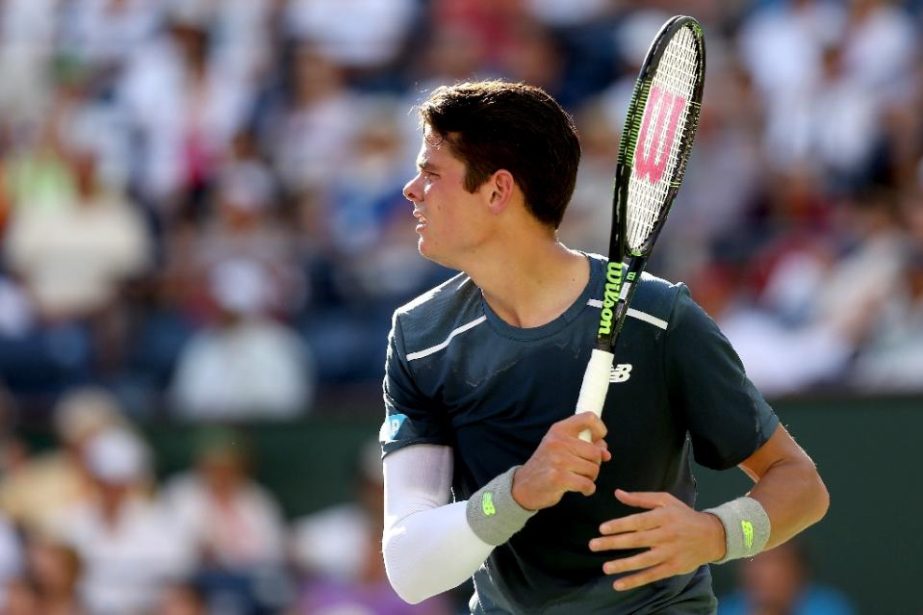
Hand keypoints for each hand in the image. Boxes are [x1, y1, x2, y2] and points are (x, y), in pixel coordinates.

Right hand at [511, 412, 610, 510]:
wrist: (524, 485)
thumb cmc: (547, 465)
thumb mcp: (561, 447)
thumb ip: (584, 445)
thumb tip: (605, 451)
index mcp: (560, 429)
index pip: (588, 418)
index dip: (600, 429)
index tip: (598, 441)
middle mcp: (558, 441)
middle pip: (595, 452)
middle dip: (595, 464)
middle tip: (585, 469)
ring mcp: (558, 459)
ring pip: (593, 469)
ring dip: (591, 478)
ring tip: (579, 478)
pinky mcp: (559, 478)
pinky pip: (587, 484)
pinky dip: (588, 489)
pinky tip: (581, 489)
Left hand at [589, 490, 725, 590]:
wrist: (712, 535)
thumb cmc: (683, 515)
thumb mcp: (665, 500)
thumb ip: (640, 498)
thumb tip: (617, 493)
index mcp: (663, 517)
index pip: (638, 522)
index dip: (620, 525)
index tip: (602, 528)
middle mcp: (666, 535)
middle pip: (637, 541)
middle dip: (614, 543)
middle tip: (594, 545)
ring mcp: (670, 553)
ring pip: (644, 561)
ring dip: (623, 565)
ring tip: (605, 567)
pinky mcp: (674, 568)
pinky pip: (652, 575)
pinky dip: (635, 581)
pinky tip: (619, 584)